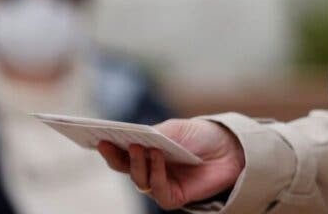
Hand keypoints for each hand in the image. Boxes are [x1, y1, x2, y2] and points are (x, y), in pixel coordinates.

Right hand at [97, 118, 245, 209]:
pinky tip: (157, 156)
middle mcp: (148, 169)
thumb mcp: (175, 129)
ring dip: (137, 162)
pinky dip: (156, 171)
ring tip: (138, 145)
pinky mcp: (171, 197)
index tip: (97, 135)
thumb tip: (132, 137)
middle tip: (107, 142)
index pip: (121, 152)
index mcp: (145, 152)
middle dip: (114, 155)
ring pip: (138, 178)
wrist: (230, 148)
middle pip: (124, 167)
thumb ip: (153, 134)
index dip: (108, 146)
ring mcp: (159, 184)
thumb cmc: (200, 136)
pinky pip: (157, 188)